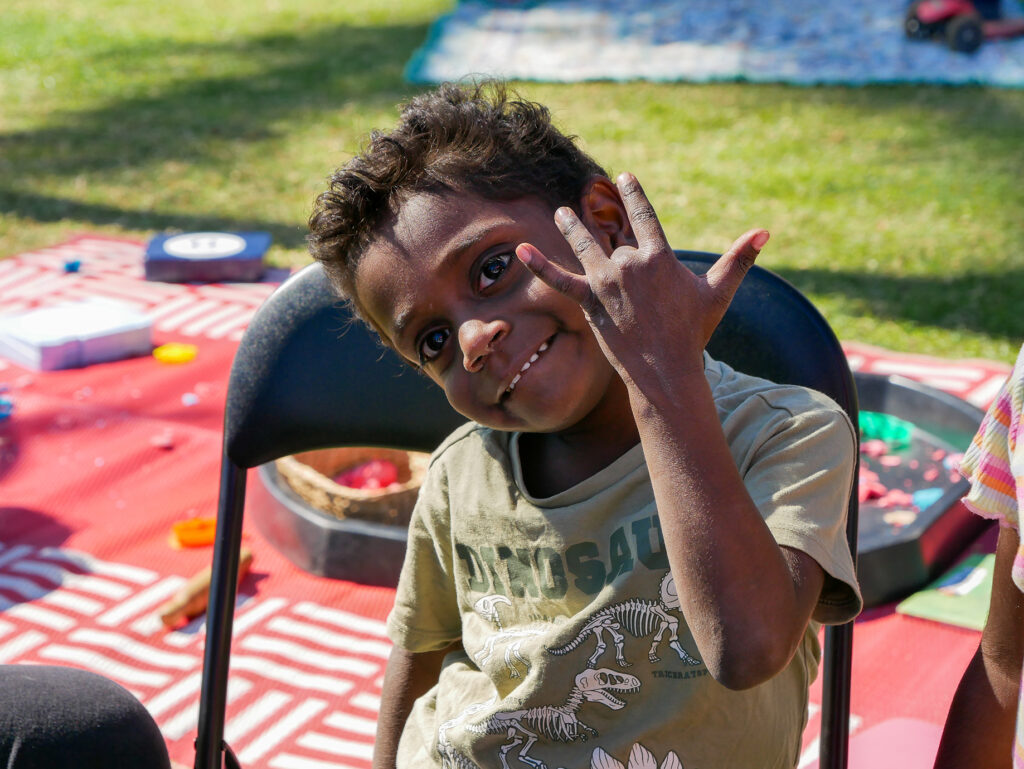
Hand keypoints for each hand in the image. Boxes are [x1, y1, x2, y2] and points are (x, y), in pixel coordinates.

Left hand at [515, 172, 768, 380]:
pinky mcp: (589, 302)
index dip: (633, 194)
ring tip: (561, 212)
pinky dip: (539, 264)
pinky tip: (521, 248)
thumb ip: (738, 259)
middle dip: (600, 215)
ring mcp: (607, 281)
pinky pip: (559, 279)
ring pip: (584, 245)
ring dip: (570, 226)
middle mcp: (630, 262)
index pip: (644, 215)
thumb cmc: (693, 332)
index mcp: (659, 256)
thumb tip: (765, 231)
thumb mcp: (718, 292)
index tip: (624, 177)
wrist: (665, 369)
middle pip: (611, 232)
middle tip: (586, 196)